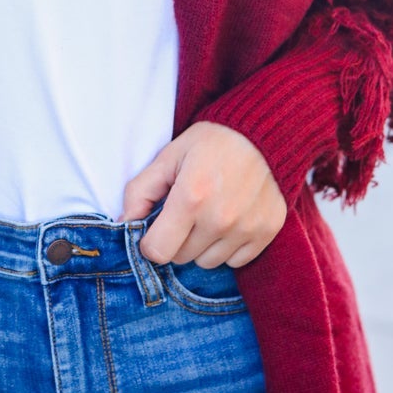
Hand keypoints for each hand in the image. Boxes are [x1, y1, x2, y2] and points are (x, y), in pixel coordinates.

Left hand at [117, 122, 286, 268]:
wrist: (267, 131)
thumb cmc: (213, 141)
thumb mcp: (169, 156)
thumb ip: (140, 191)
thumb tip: (124, 223)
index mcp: (190, 198)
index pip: (158, 252)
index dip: (150, 242)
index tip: (157, 227)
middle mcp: (220, 219)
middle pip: (181, 258)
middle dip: (177, 239)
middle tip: (187, 212)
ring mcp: (246, 228)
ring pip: (208, 262)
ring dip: (203, 245)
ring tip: (211, 214)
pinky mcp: (267, 232)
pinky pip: (236, 261)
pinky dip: (229, 247)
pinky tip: (232, 219)